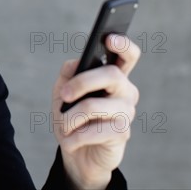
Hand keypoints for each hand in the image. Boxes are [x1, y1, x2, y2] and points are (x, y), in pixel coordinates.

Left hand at [51, 34, 140, 188]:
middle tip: (63, 95)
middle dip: (81, 83)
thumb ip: (68, 73)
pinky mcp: (122, 134)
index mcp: (114, 76)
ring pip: (94, 106)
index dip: (122, 44)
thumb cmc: (71, 117)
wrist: (75, 152)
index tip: (109, 37)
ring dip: (70, 118)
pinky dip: (74, 137)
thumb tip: (77, 62)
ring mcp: (127, 112)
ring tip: (64, 126)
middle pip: (111, 74)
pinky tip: (70, 141)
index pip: (128, 56)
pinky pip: (93, 131)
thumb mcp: (63, 92)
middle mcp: (126, 91)